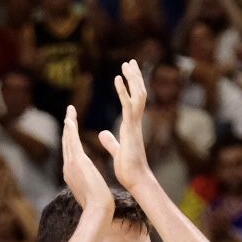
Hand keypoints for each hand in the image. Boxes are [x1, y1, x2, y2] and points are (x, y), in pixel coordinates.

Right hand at [59, 107, 110, 209]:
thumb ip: (89, 183)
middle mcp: (67, 168)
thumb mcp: (91, 191)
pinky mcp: (78, 162)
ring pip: (68, 140)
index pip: (70, 154)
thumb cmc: (98, 204)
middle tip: (68, 115)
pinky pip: (72, 142)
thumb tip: (91, 182)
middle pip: (66, 144)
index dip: (70, 141)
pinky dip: (70, 130)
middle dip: (67, 129)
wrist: (97, 209)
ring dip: (68, 125)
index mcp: (71, 174)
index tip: (71, 130)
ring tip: (69, 112)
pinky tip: (69, 120)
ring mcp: (71, 165)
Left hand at [98, 60, 152, 191]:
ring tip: (127, 64)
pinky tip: (117, 79)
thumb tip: (103, 133)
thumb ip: (111, 141)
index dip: (131, 87)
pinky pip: (128, 105)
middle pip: (138, 94)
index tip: (126, 74)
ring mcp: (135, 124)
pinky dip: (123, 91)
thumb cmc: (128, 169)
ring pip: (138, 95)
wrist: (136, 180)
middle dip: (135, 77)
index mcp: (131, 126)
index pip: (133, 101)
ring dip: (133, 79)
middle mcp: (135, 122)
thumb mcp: (116, 150)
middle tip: (131, 61)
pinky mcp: (131, 128)